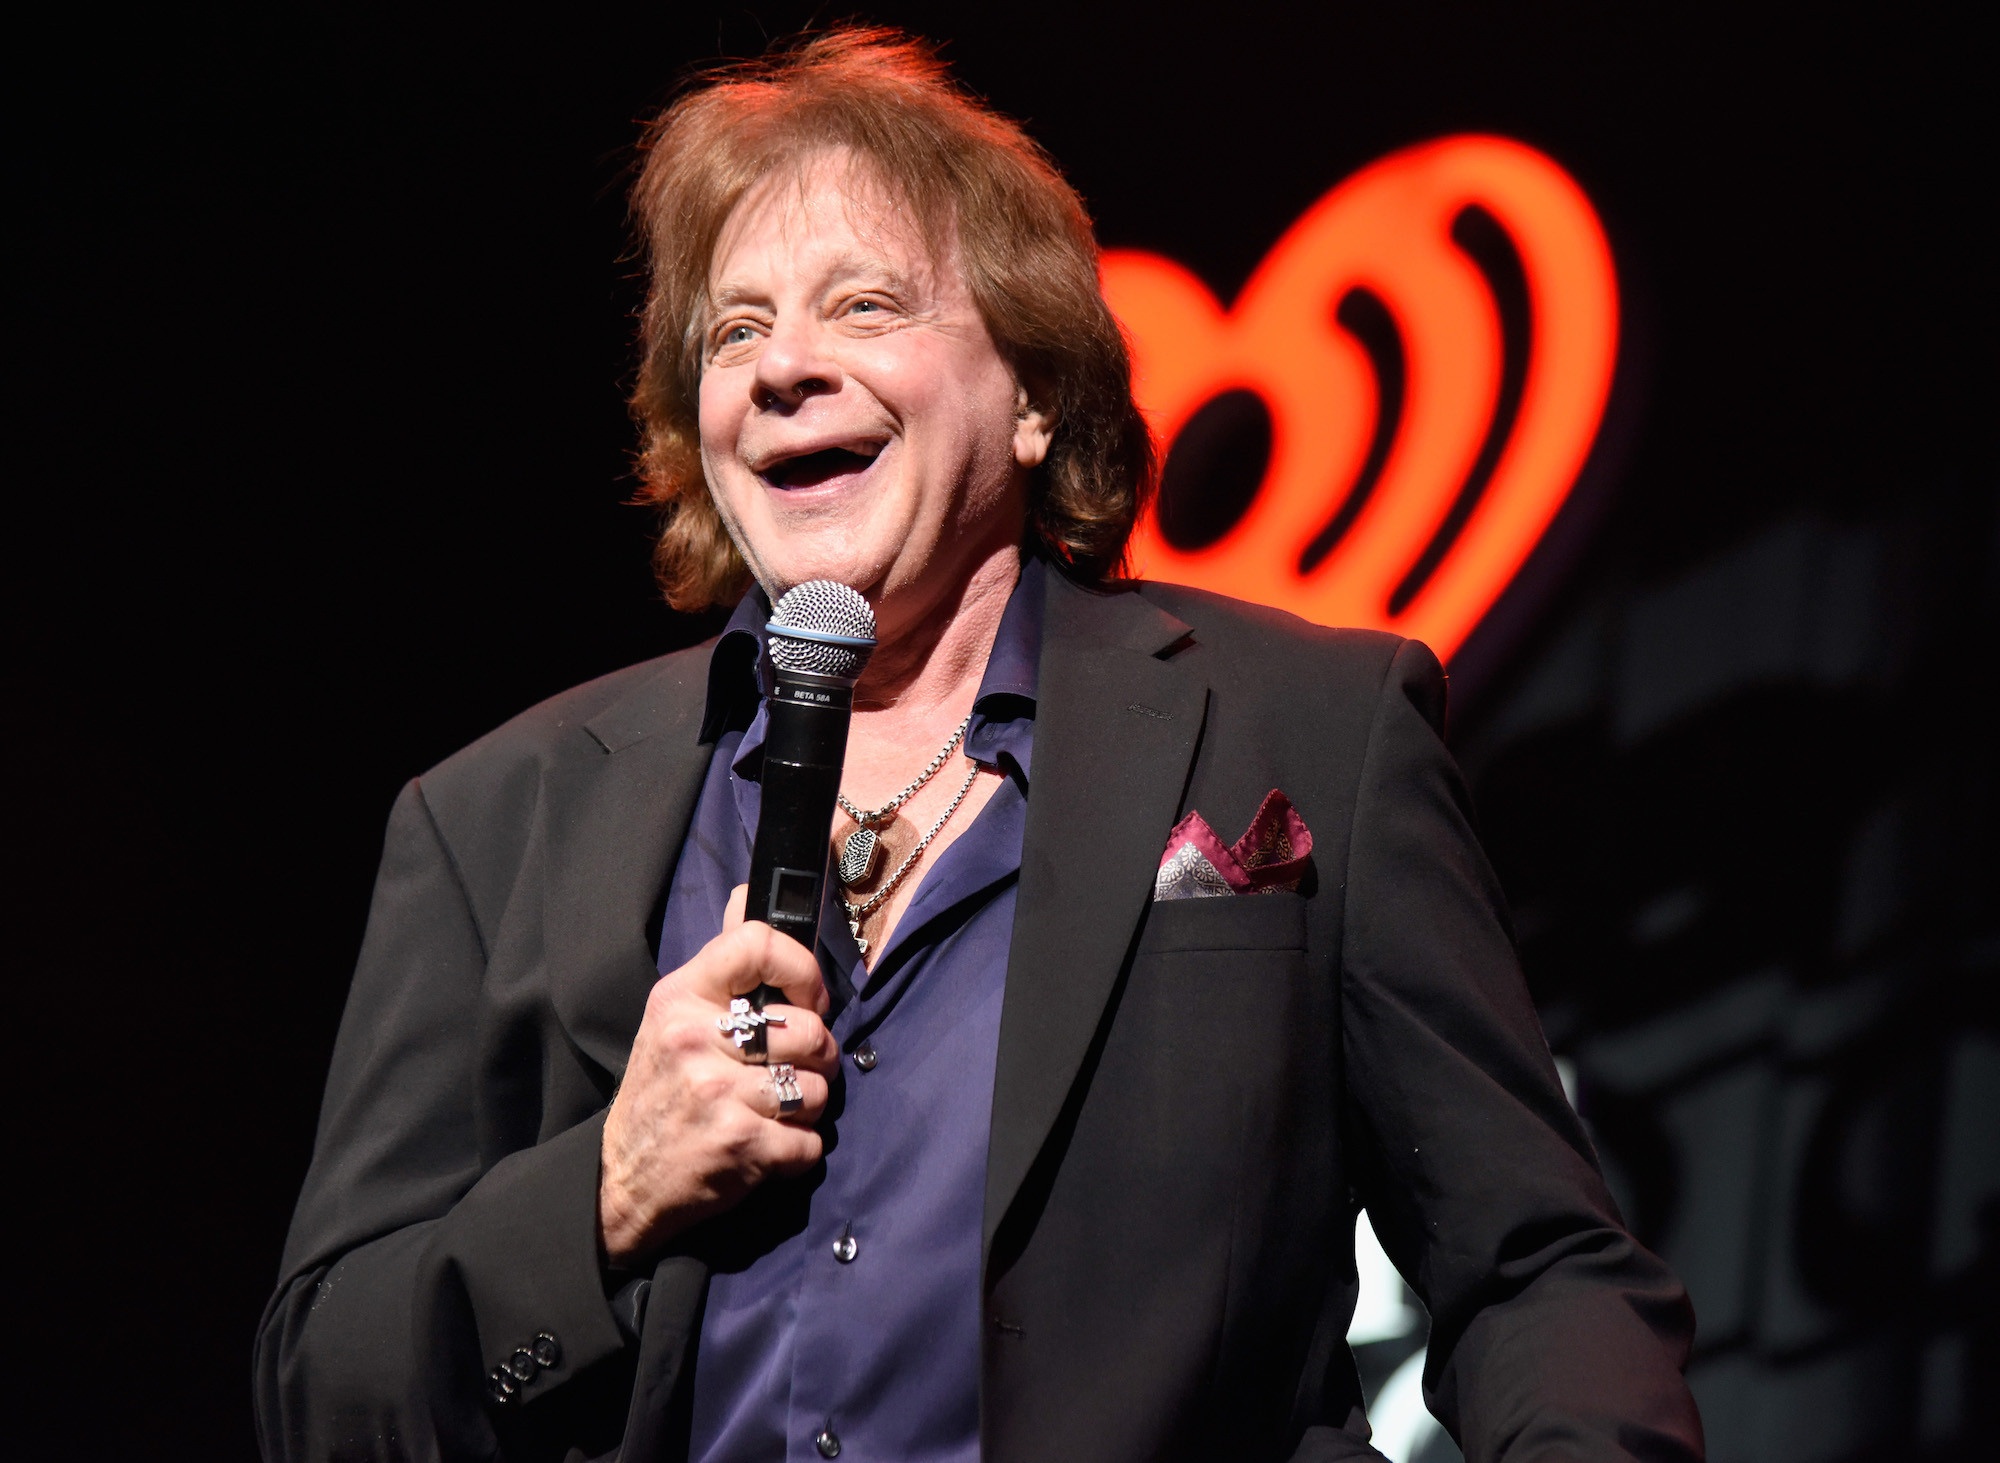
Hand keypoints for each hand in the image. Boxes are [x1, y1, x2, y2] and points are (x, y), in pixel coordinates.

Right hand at [598, 885, 836, 1264]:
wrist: (619, 1181)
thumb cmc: (659, 1091)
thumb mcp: (673, 1016)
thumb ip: (721, 963)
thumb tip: (748, 895)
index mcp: (679, 997)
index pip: (758, 942)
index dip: (803, 970)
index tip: (809, 999)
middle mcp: (694, 1039)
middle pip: (810, 1028)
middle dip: (817, 1056)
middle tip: (791, 1070)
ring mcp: (716, 1094)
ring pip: (816, 1088)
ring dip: (807, 1107)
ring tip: (774, 1111)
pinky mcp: (738, 1146)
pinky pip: (810, 1141)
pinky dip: (799, 1152)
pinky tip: (767, 1148)